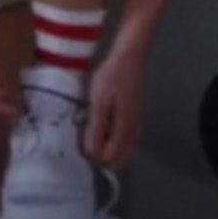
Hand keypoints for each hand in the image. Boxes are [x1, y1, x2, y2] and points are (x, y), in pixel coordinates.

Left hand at [83, 41, 145, 168]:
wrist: (128, 59)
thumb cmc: (111, 79)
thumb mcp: (98, 103)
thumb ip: (96, 129)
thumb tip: (92, 154)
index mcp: (126, 130)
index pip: (111, 158)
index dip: (95, 157)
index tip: (80, 147)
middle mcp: (135, 132)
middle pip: (120, 159)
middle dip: (102, 158)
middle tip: (85, 144)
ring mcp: (137, 125)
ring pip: (124, 151)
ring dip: (108, 150)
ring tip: (90, 138)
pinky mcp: (136, 118)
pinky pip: (127, 141)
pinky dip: (114, 142)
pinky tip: (102, 132)